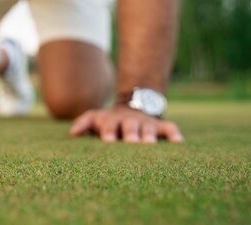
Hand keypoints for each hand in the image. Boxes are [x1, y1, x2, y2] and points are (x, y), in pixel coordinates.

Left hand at [69, 105, 183, 143]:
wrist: (132, 106)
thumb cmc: (109, 121)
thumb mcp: (95, 118)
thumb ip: (84, 123)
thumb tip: (73, 133)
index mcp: (111, 121)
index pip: (108, 125)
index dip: (108, 132)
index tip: (108, 141)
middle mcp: (128, 121)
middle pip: (129, 126)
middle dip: (130, 134)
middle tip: (131, 142)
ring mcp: (145, 123)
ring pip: (148, 128)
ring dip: (148, 135)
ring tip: (150, 144)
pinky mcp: (159, 126)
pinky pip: (168, 128)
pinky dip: (173, 133)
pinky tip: (178, 142)